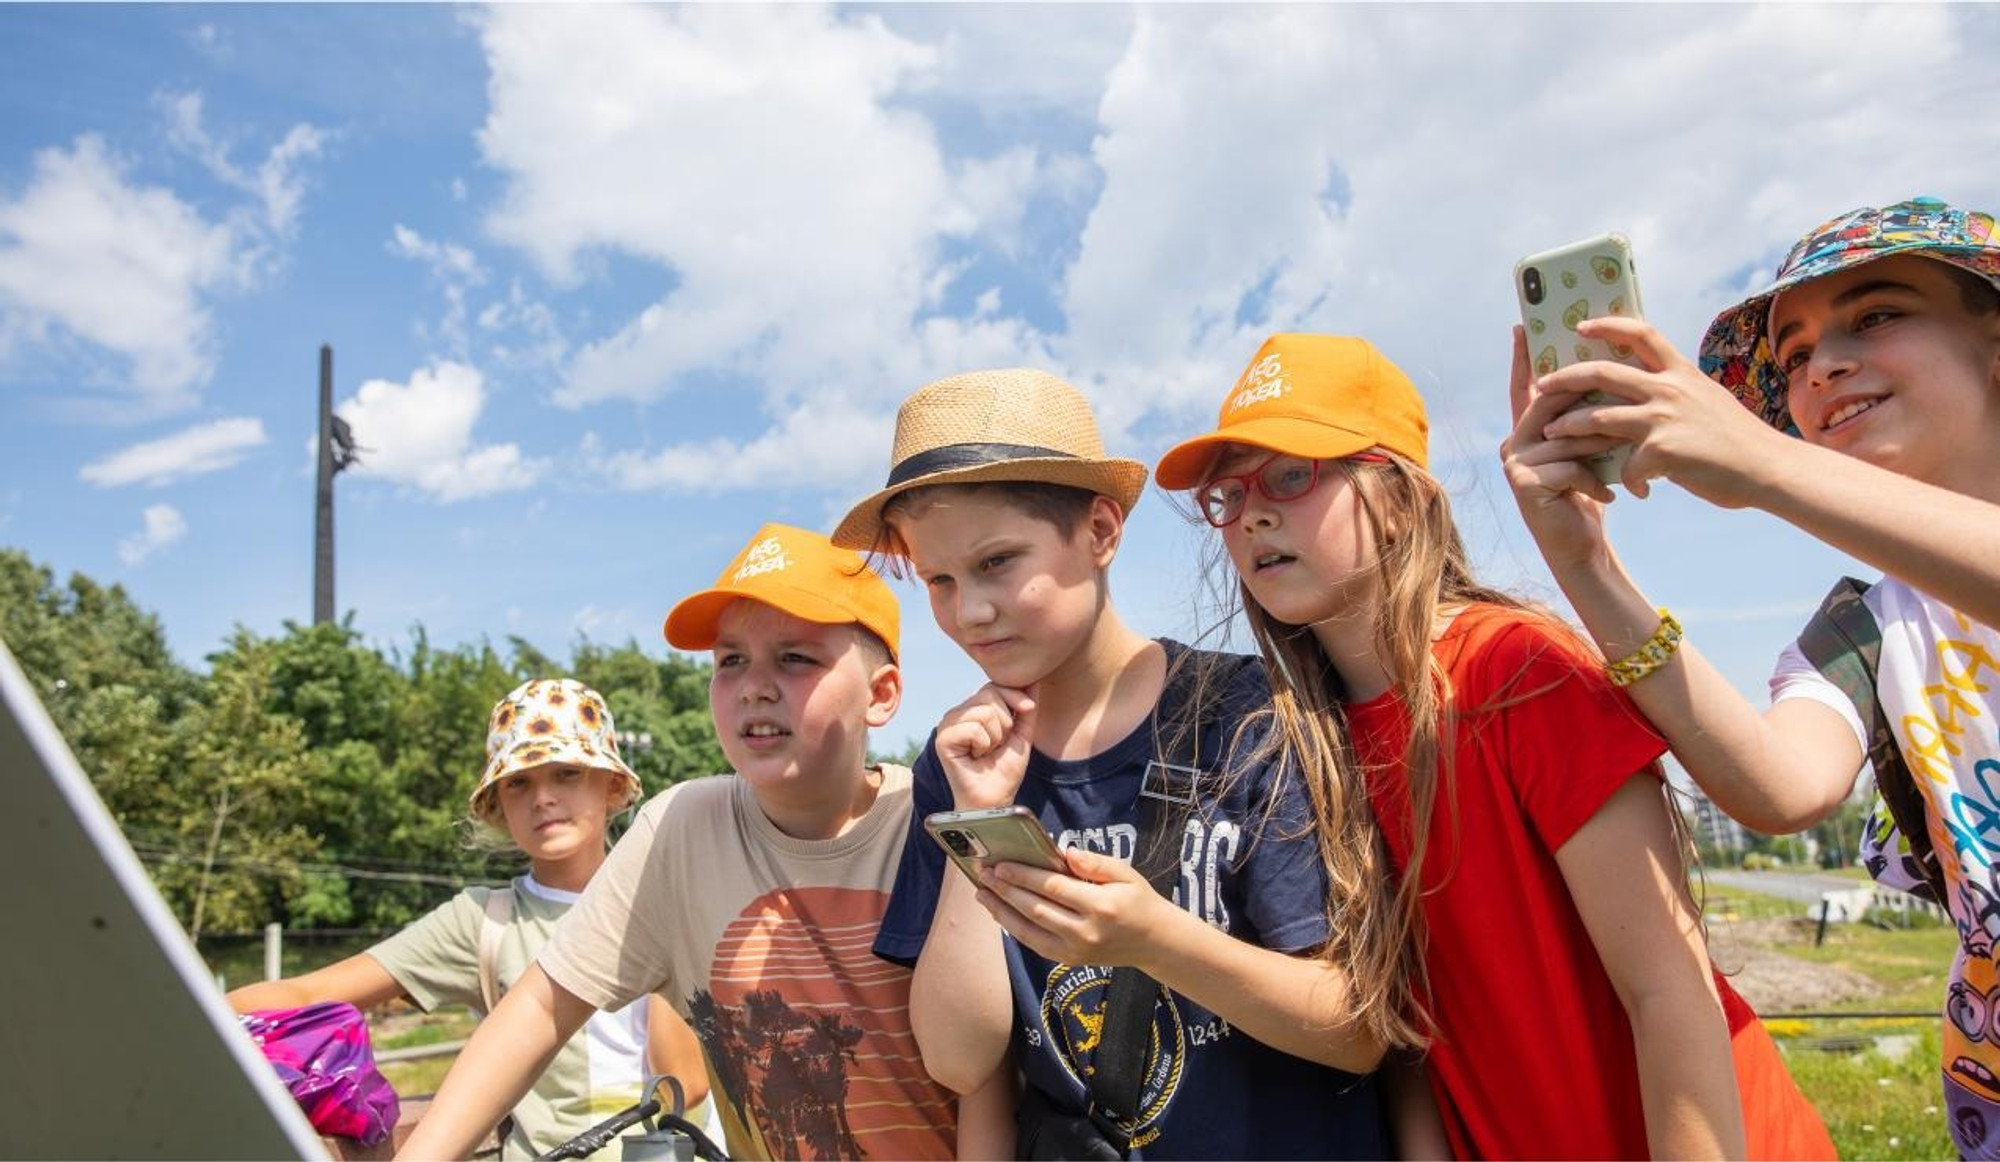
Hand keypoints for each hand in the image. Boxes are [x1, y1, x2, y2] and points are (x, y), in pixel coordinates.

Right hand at [934, 683, 1036, 809]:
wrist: (994, 799)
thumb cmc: (1004, 770)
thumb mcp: (1021, 732)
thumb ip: (1025, 706)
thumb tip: (1033, 678)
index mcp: (973, 709)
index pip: (994, 685)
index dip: (1015, 696)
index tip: (1027, 711)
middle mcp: (957, 713)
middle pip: (990, 694)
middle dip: (1006, 722)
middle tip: (997, 744)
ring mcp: (948, 725)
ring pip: (984, 711)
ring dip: (995, 736)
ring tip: (986, 752)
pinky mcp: (943, 739)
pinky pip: (974, 728)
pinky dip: (983, 745)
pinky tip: (975, 757)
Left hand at [976, 847, 1183, 970]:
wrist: (1154, 942)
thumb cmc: (1138, 900)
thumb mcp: (1126, 873)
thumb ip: (1095, 863)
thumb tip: (1065, 852)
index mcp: (1101, 906)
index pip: (1054, 888)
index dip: (1024, 876)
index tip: (1001, 865)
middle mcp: (1086, 932)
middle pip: (1036, 909)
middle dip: (1006, 891)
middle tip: (984, 874)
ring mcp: (1076, 951)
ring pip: (1029, 931)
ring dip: (1002, 911)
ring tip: (982, 893)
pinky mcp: (1069, 961)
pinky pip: (1035, 944)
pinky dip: (1014, 928)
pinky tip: (1000, 912)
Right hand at [1501, 324, 1617, 572]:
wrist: (1582, 548)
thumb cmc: (1590, 495)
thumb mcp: (1590, 450)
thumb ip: (1585, 418)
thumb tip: (1608, 372)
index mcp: (1528, 430)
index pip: (1525, 387)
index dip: (1523, 358)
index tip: (1522, 325)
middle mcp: (1513, 442)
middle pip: (1549, 401)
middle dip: (1585, 394)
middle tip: (1616, 387)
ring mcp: (1514, 463)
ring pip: (1566, 433)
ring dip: (1601, 445)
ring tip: (1624, 458)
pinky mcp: (1524, 484)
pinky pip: (1568, 464)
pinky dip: (1595, 479)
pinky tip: (1608, 496)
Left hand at [1531, 316, 1792, 508]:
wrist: (1769, 468)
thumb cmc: (1737, 440)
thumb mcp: (1706, 400)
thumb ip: (1675, 392)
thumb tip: (1648, 388)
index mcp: (1680, 372)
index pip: (1640, 333)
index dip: (1607, 325)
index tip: (1579, 325)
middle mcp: (1669, 389)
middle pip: (1602, 373)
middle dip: (1565, 378)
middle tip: (1542, 385)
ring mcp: (1664, 419)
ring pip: (1598, 418)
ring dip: (1569, 428)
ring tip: (1551, 434)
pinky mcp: (1663, 452)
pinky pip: (1627, 467)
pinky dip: (1627, 481)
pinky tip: (1635, 492)